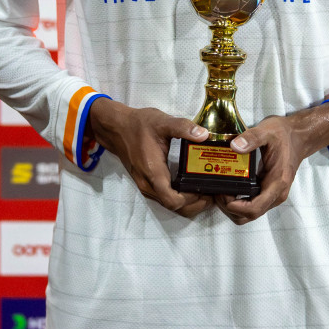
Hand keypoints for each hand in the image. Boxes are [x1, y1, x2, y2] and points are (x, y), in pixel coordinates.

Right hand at [86, 98, 213, 218]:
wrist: (117, 128)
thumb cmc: (138, 125)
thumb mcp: (162, 122)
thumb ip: (183, 127)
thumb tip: (204, 135)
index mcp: (153, 172)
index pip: (172, 200)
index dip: (191, 200)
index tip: (205, 190)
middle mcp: (148, 184)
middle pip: (173, 207)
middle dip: (194, 204)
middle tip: (211, 194)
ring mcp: (146, 186)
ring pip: (168, 204)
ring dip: (187, 202)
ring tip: (204, 191)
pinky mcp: (146, 184)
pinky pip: (164, 198)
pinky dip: (179, 197)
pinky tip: (190, 186)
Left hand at [214, 101, 328, 225]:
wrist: (298, 136)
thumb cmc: (284, 135)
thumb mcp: (267, 131)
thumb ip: (252, 138)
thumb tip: (234, 146)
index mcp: (277, 183)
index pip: (255, 208)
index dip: (235, 206)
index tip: (222, 193)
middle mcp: (276, 194)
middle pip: (250, 215)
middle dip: (230, 208)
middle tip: (218, 191)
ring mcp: (273, 194)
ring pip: (250, 213)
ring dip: (233, 207)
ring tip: (221, 190)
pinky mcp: (268, 191)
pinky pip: (252, 204)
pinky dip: (238, 201)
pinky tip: (229, 187)